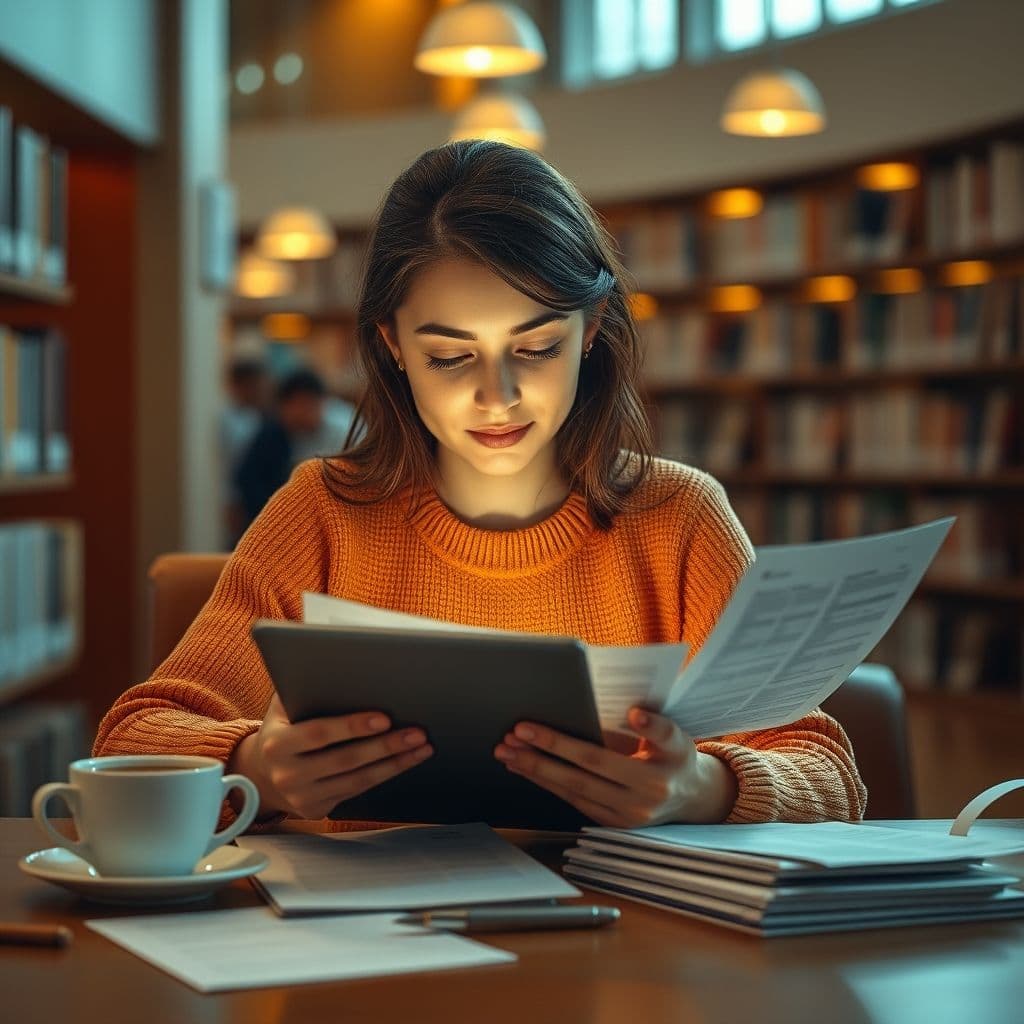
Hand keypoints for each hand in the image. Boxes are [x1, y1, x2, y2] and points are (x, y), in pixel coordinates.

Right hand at [231, 694, 432, 818]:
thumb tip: (337, 662)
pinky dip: (385, 775)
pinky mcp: (318, 810)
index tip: (384, 717)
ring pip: (358, 781)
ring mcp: (303, 797)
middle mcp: (287, 775)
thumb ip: (303, 686)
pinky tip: (406, 761)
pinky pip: (358, 791)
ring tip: (422, 746)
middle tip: (416, 732)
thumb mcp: (282, 707)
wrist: (259, 775)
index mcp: (277, 744)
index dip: (352, 726)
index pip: (319, 734)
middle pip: (345, 760)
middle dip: (385, 746)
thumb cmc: (282, 728)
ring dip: (395, 764)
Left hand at [494, 707, 736, 827]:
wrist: (691, 798)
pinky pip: (573, 802)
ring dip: (535, 773)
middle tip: (507, 741)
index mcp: (651, 781)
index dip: (558, 743)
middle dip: (537, 759)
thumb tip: (635, 714)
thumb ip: (657, 725)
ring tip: (507, 753)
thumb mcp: (677, 738)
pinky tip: (527, 769)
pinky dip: (548, 785)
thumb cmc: (677, 758)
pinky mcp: (610, 826)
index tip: (525, 727)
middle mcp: (635, 806)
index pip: (594, 759)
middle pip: (575, 780)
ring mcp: (620, 821)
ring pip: (570, 794)